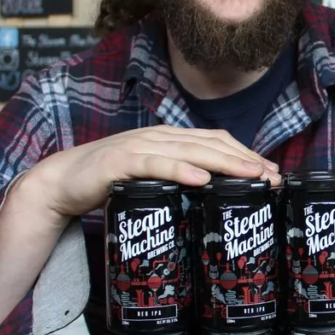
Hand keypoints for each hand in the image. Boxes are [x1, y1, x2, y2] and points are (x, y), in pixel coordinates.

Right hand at [21, 126, 279, 219]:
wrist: (61, 182)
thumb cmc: (111, 181)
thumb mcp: (153, 178)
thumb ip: (179, 180)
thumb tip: (216, 197)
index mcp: (171, 139)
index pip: (217, 141)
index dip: (246, 154)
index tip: (272, 173)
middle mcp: (160, 137)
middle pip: (212, 144)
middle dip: (246, 160)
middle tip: (272, 177)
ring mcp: (140, 147)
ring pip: (191, 151)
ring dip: (225, 163)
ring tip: (250, 175)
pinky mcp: (120, 162)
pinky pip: (156, 164)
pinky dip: (181, 170)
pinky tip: (201, 179)